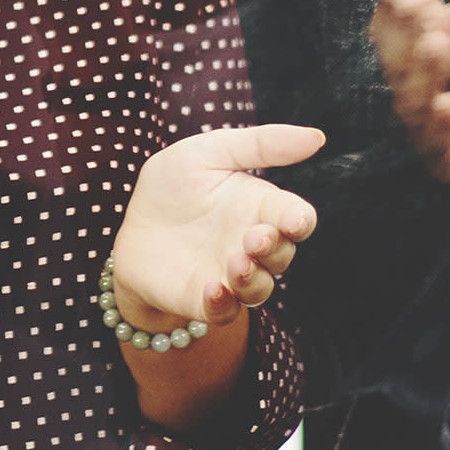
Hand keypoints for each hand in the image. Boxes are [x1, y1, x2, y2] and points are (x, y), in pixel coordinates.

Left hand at [109, 124, 322, 328]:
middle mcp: (252, 245)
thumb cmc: (176, 185)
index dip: (299, 221)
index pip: (296, 218)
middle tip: (254, 237)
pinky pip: (224, 311)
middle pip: (282, 255)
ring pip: (259, 288)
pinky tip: (213, 289)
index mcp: (261, 208)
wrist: (132, 223)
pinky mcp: (204, 300)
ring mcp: (230, 275)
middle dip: (274, 249)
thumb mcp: (211, 152)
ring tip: (236, 263)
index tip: (293, 220)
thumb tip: (317, 137)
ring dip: (253, 279)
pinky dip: (223, 304)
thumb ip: (261, 144)